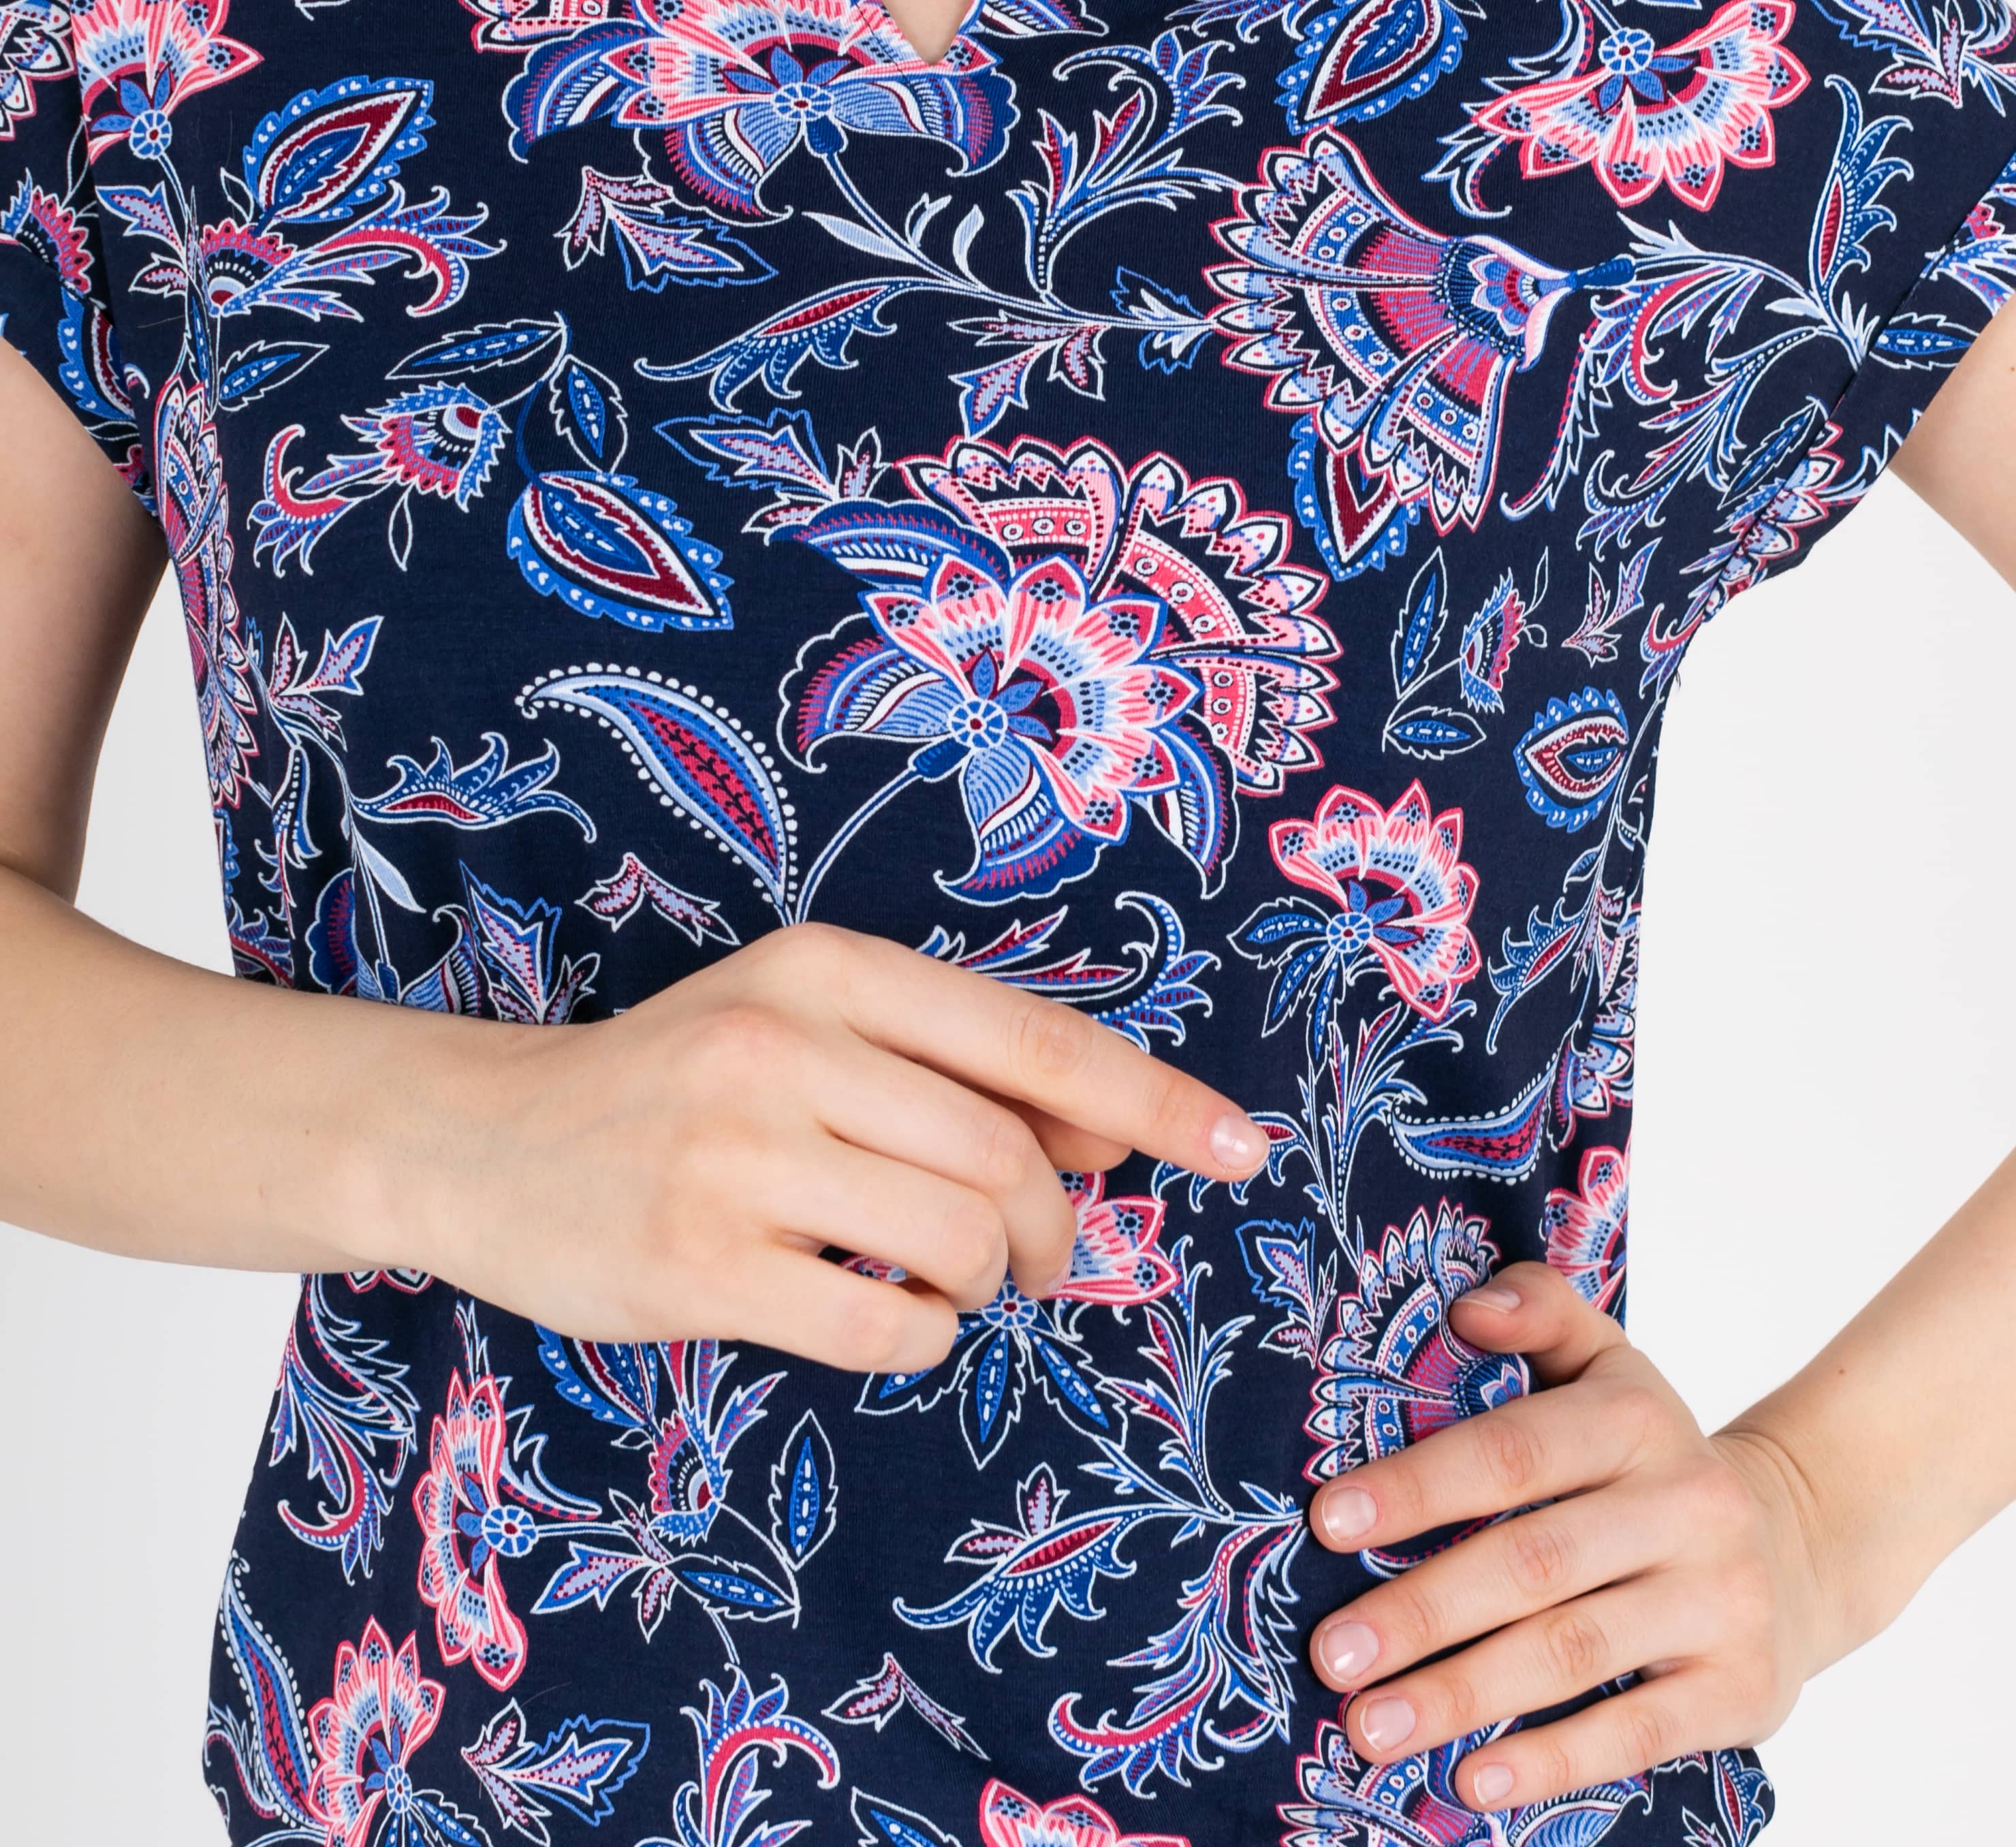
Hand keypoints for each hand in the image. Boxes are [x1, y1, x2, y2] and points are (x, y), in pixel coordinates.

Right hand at [421, 918, 1267, 1370]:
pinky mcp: (696, 1265)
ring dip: (984, 1283)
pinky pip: (881, 1323)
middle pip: (1006, 1156)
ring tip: (948, 1280)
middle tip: (1044, 1260)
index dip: (1154, 1099)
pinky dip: (917, 1336)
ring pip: (955, 1241)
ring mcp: (734, 1156)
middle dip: (1056, 1227)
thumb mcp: (810, 1027)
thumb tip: (1116, 1129)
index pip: (1033, 1039)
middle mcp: (783, 1045)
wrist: (484, 1136)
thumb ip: (952, 1067)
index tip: (1241, 1147)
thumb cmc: (678, 1081)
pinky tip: (878, 1310)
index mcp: (826, 969)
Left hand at [1305, 1262, 1833, 1812]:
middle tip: (1332, 1654)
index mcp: (1637, 1420)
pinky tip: (1474, 1780)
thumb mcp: (1609, 1364)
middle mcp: (1686, 1506)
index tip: (1326, 1523)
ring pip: (1572, 1654)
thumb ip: (1539, 1310)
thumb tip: (1465, 1308)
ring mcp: (1718, 1601)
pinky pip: (1636, 1733)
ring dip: (1462, 1696)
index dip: (1418, 1486)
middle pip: (1533, 1563)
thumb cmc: (1655, 1457)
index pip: (1513, 1452)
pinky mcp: (1739, 1689)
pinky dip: (1551, 1761)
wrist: (1803, 1542)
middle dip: (1421, 1611)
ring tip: (1371, 1727)